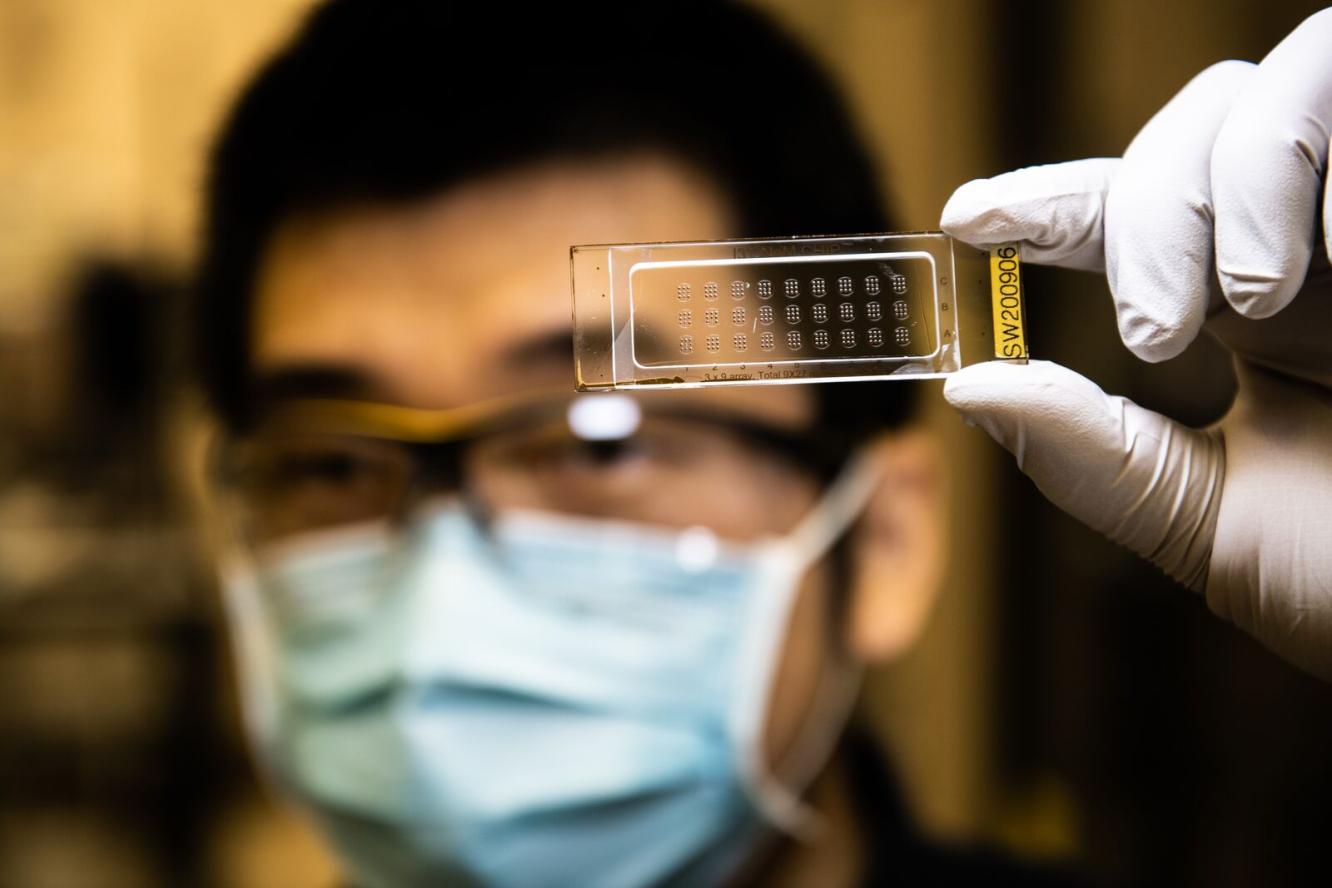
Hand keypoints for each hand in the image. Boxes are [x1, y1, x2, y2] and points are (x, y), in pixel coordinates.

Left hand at [938, 11, 1331, 678]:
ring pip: (1264, 96)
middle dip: (1138, 216)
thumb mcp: (1202, 522)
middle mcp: (1305, 249)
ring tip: (1249, 298)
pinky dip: (1313, 163)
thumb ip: (1091, 456)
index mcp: (1243, 317)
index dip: (1041, 205)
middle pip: (1184, 138)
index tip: (966, 222)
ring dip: (1224, 188)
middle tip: (1151, 333)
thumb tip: (966, 390)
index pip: (1121, 221)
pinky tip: (1326, 251)